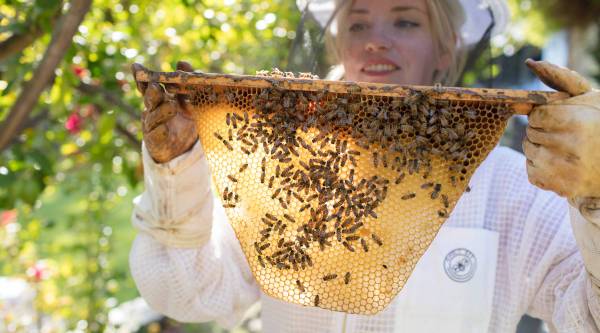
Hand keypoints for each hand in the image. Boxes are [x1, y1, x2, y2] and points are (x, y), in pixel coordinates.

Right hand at [132, 61, 197, 163]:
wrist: (183, 148)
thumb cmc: (184, 119)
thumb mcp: (189, 99)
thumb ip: (186, 82)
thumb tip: (182, 62)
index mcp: (159, 98)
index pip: (147, 85)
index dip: (140, 77)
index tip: (136, 67)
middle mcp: (152, 110)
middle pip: (149, 100)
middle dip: (151, 93)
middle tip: (154, 86)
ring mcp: (152, 126)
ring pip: (154, 117)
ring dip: (161, 111)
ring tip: (171, 106)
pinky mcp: (156, 141)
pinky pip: (157, 135)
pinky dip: (160, 131)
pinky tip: (163, 129)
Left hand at [523, 59, 599, 197]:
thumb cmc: (598, 125)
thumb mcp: (586, 98)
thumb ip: (560, 78)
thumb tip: (530, 63)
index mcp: (578, 122)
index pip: (536, 116)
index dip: (545, 117)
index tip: (561, 120)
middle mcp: (571, 147)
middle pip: (530, 133)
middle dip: (542, 131)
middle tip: (565, 135)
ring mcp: (564, 170)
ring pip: (529, 151)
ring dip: (540, 148)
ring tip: (564, 149)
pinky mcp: (559, 187)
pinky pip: (531, 172)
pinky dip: (541, 167)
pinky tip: (561, 164)